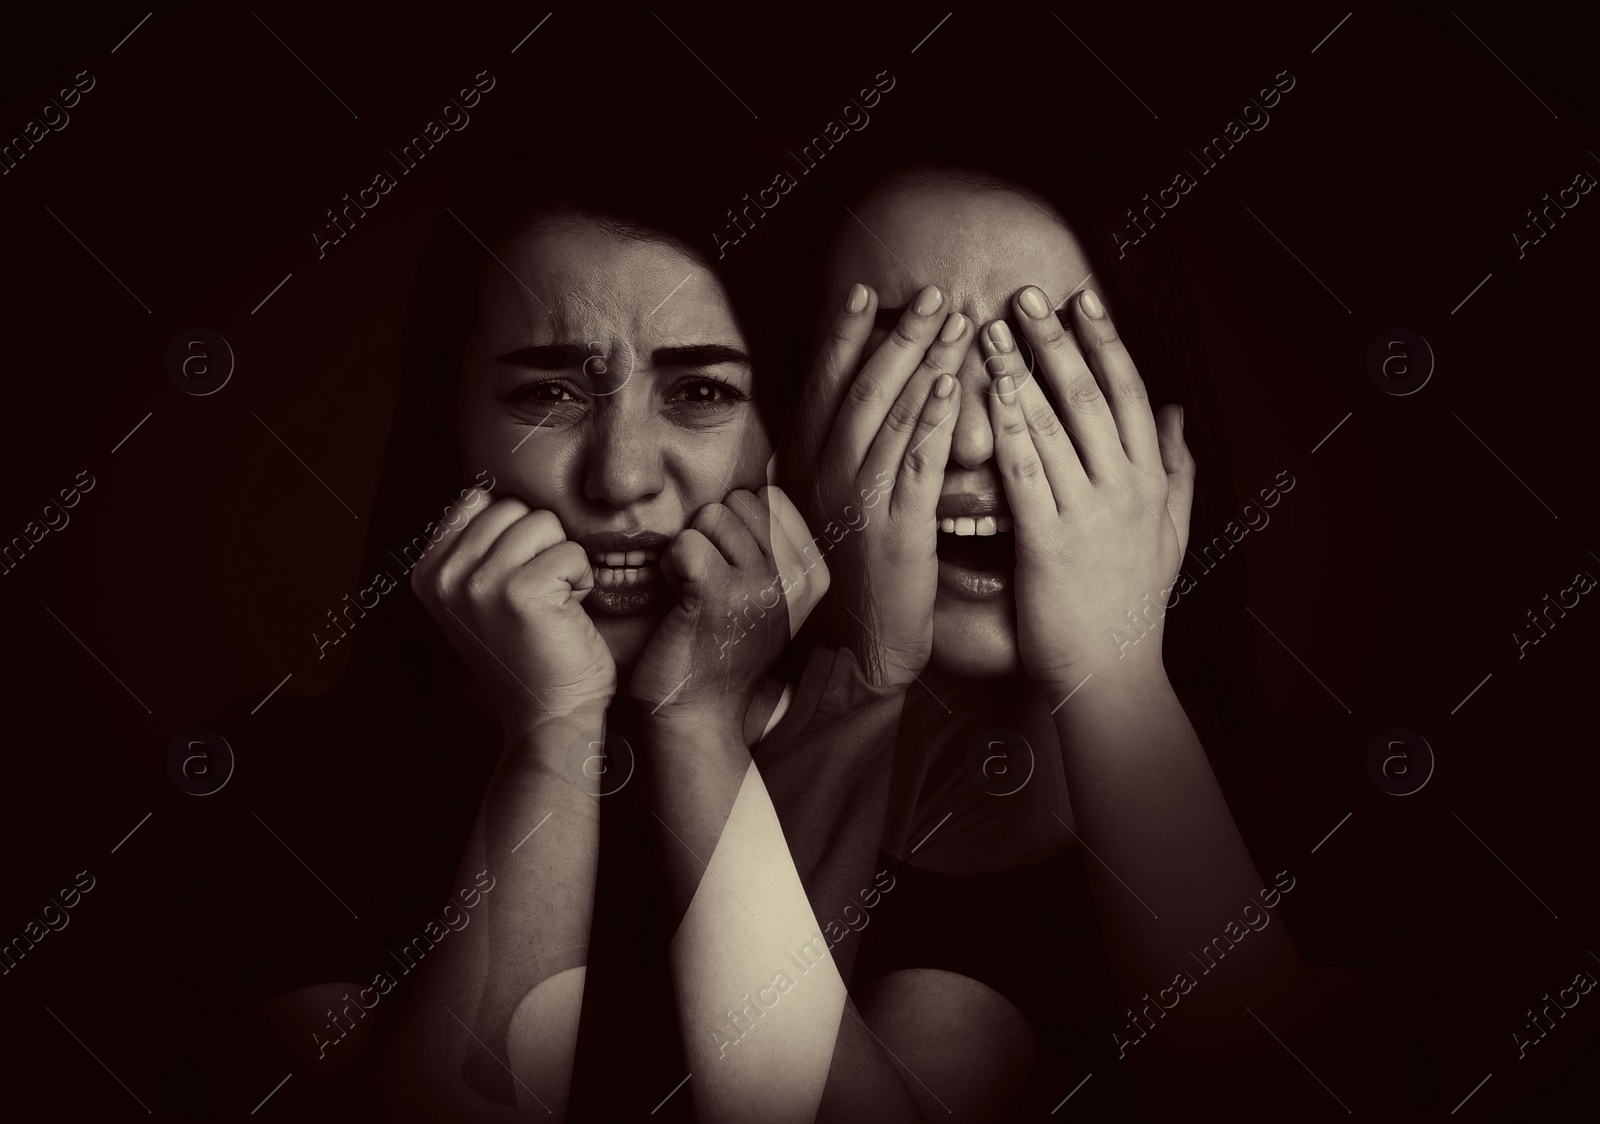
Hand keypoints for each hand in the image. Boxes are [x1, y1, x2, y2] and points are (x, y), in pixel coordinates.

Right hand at [410, 489, 615, 729]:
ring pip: (544, 523)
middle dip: (540, 545)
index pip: (477, 501)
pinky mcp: (521, 592)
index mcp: (429, 572)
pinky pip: (572, 551)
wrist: (549, 716)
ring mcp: (479, 583)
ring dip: (563, 561)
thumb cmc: (528, 653)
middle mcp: (445, 576)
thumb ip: (474, 546)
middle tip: (540, 596)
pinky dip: (583, 580)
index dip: (513, 535)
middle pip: (513, 507)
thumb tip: (488, 492)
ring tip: (553, 605)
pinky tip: (568, 616)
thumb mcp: (480, 597)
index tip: (515, 583)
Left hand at [630, 486, 827, 727]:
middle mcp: (797, 578)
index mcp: (815, 573)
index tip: (734, 575)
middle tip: (711, 586)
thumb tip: (771, 467)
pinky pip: (683, 543)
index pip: (769, 497)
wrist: (698, 715)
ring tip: (697, 596)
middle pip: (737, 501)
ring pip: (708, 516)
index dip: (737, 528)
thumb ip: (775, 535)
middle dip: (713, 535)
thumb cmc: (722, 647)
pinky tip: (680, 603)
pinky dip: (669, 569)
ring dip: (689, 552)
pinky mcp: (719, 595)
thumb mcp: (768, 590)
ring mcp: (762, 586)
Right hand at [788, 282, 966, 685]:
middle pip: (862, 388)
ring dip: (927, 363)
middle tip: (933, 294)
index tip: (867, 292)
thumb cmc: (847, 578)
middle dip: (900, 335)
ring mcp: (857, 502)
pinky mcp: (896, 531)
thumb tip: (850, 411)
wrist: (851, 650)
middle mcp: (824, 477)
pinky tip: (954, 388)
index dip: (845, 335)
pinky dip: (934, 422)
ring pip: (891, 416)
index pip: (825, 385)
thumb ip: (834, 460)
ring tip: (958, 322)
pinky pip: (916, 465)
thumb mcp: (826, 510)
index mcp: (805, 466)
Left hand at [980, 286, 1193, 696]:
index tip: (1082, 299)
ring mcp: (1089, 514)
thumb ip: (1175, 467)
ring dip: (1020, 375)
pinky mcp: (1050, 543)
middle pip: (1092, 397)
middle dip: (1057, 341)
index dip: (1106, 341)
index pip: (1131, 393)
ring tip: (990, 333)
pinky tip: (985, 400)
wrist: (1112, 672)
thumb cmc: (1132, 603)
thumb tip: (1178, 410)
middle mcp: (1124, 488)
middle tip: (1026, 295)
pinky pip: (1026, 477)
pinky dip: (1007, 433)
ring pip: (1055, 428)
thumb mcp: (1171, 530)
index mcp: (1150, 480)